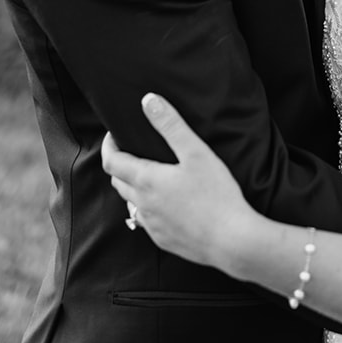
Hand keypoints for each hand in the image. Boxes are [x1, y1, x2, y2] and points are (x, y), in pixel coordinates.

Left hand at [101, 94, 258, 272]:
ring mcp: (153, 226)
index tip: (114, 135)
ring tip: (149, 174)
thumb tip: (148, 101)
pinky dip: (148, 207)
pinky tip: (165, 203)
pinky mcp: (164, 240)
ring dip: (133, 187)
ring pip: (131, 203)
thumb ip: (171, 125)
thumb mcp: (196, 152)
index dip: (108, 146)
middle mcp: (143, 205)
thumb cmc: (216, 195)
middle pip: (118, 182)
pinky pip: (146, 221)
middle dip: (120, 164)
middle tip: (132, 150)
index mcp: (147, 181)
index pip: (111, 162)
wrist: (232, 241)